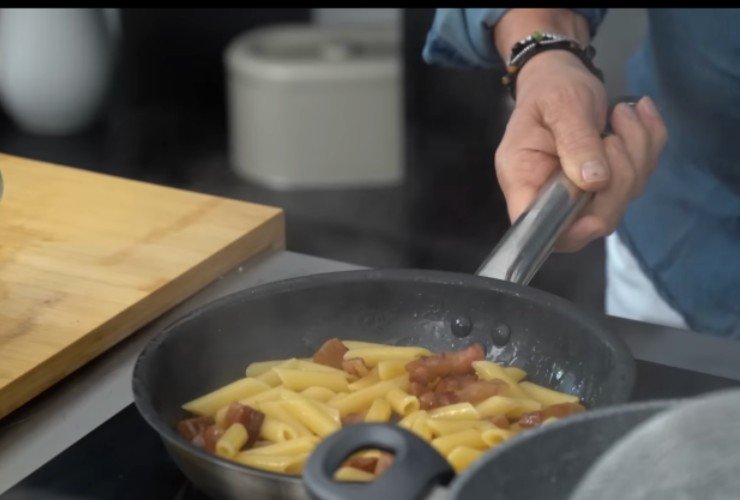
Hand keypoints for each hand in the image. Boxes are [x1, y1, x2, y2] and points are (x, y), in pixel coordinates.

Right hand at [494, 50, 667, 251]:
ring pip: (622, 197)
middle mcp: (550, 194)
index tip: (596, 208)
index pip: (539, 228)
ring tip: (623, 113)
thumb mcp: (561, 104)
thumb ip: (576, 141)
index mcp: (524, 180)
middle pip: (593, 218)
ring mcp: (583, 191)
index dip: (570, 231)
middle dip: (620, 178)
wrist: (561, 73)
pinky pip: (641, 175)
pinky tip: (640, 114)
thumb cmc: (551, 87)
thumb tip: (595, 181)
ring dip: (637, 152)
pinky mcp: (609, 180)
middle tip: (616, 133)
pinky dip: (650, 143)